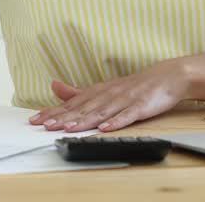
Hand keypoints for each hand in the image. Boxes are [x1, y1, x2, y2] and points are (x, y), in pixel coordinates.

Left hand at [28, 59, 190, 132]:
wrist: (168, 76)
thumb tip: (54, 86)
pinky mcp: (142, 106)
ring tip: (69, 128)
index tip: (35, 119)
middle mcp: (109, 94)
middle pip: (83, 108)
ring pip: (102, 111)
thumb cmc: (135, 85)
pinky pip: (128, 115)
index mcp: (98, 91)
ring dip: (85, 120)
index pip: (72, 103)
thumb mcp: (103, 87)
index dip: (53, 111)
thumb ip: (78, 91)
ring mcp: (126, 100)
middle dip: (63, 117)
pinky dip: (117, 121)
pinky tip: (106, 128)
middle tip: (45, 125)